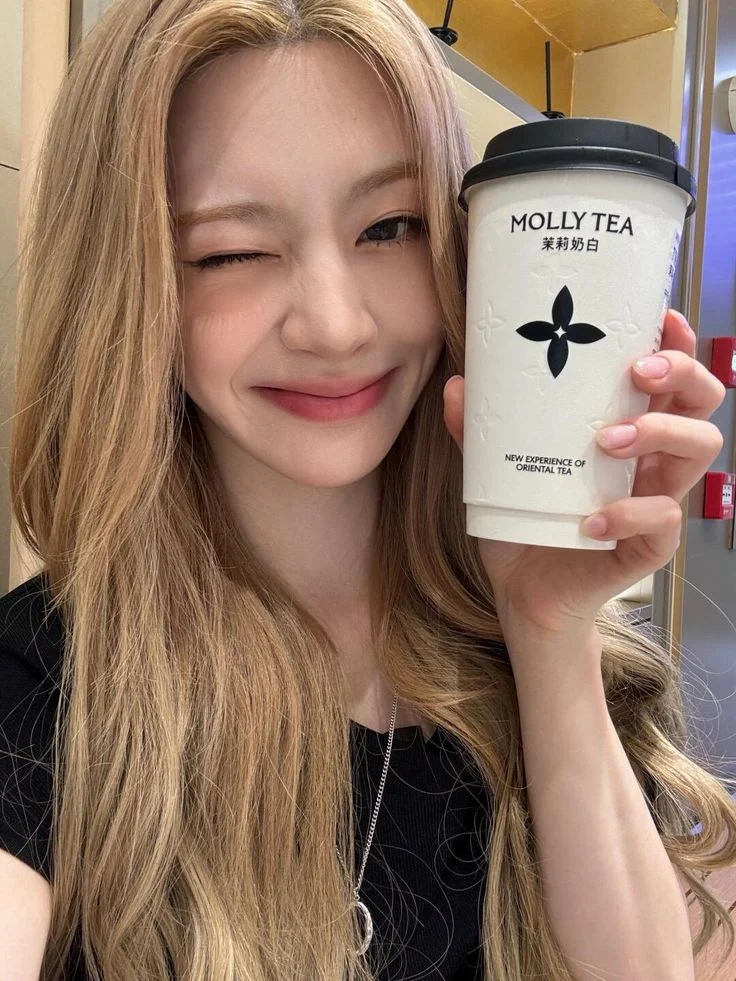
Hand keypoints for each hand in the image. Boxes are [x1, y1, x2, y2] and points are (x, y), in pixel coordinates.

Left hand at [443, 309, 725, 649]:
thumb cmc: (524, 522)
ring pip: (699, 451)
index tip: (660, 318)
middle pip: (702, 403)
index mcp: (627, 431)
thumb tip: (458, 386)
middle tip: (637, 372)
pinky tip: (588, 519)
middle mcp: (651, 460)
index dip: (679, 344)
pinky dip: (626, 513)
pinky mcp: (648, 546)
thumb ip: (480, 431)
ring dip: (657, 432)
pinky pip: (662, 521)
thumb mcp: (495, 471)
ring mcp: (655, 500)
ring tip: (605, 440)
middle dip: (682, 375)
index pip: (670, 379)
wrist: (523, 593)